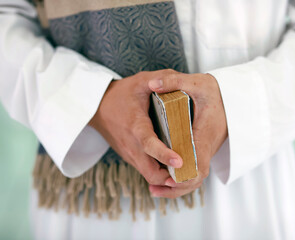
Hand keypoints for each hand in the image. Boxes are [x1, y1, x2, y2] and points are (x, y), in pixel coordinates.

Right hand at [89, 70, 183, 185]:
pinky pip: (145, 170)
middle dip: (170, 177)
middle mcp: (131, 144)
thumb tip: (183, 79)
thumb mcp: (141, 80)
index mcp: (135, 125)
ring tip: (184, 171)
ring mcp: (129, 153)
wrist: (96, 107)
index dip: (164, 154)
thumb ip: (162, 78)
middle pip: (151, 172)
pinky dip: (159, 172)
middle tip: (189, 171)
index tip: (180, 161)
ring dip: (166, 177)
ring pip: (148, 176)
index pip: (149, 144)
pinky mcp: (129, 156)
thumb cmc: (121, 94)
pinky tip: (171, 165)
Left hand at [147, 70, 227, 197]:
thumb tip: (152, 84)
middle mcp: (207, 147)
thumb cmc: (217, 92)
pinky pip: (194, 170)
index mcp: (205, 134)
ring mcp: (206, 151)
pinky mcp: (203, 150)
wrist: (234, 98)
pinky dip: (181, 179)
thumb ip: (174, 82)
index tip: (169, 179)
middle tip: (154, 188)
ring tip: (155, 190)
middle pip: (196, 177)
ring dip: (177, 187)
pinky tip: (165, 180)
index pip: (198, 162)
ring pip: (195, 177)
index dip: (185, 175)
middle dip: (177, 187)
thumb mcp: (197, 82)